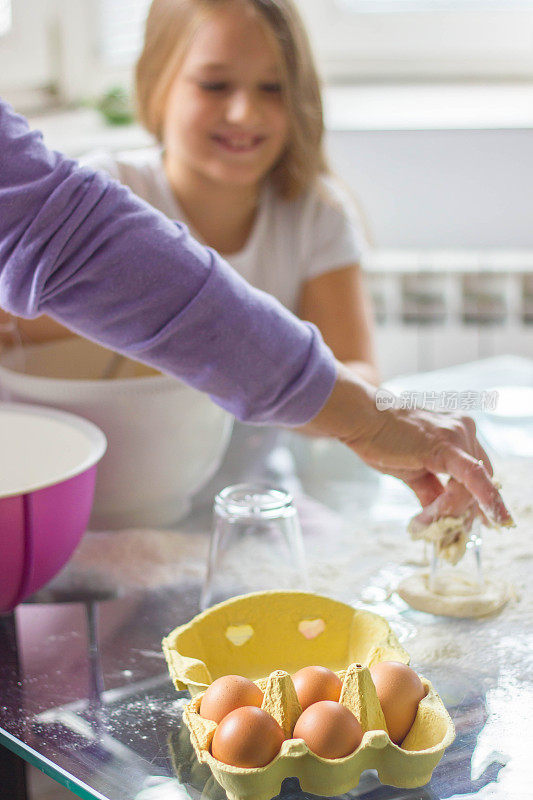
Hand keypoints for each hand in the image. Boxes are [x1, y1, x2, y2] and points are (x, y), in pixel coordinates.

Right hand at [307, 363, 512, 526]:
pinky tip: (493, 518)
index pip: (478, 472)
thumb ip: (430, 492)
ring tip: (426, 524)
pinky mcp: (445, 446)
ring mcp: (458, 435)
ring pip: (469, 486)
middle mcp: (464, 430)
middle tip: (449, 534)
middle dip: (467, 511)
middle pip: (480, 481)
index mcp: (458, 432)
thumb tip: (437, 517)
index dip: (482, 500)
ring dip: (451, 511)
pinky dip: (484, 498)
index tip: (484, 522)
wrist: (361, 420)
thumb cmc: (381, 440)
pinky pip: (472, 476)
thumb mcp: (412, 471)